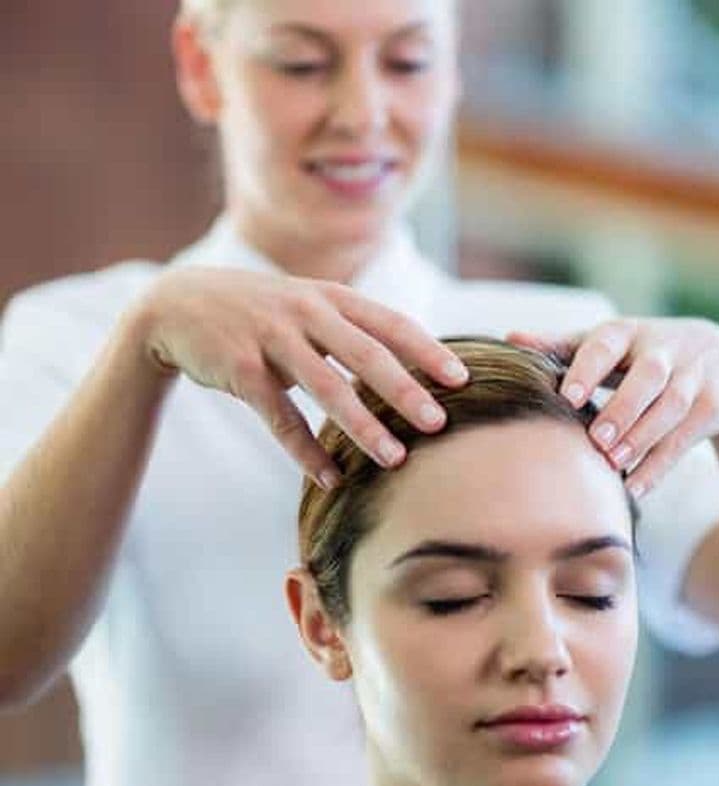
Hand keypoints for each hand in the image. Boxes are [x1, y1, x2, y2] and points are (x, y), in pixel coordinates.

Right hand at [133, 266, 468, 488]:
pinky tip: (329, 477)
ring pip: (326, 387)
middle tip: (439, 424)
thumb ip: (350, 328)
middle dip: (405, 391)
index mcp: (329, 297)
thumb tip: (407, 364)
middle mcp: (305, 311)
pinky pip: (280, 417)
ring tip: (394, 459)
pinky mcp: (240, 368)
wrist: (177, 304)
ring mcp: (271, 338)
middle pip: (366, 355)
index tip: (462, 379)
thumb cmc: (258, 312)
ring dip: (362, 427)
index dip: (427, 351)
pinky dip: (305, 451)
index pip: (390, 323)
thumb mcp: (306, 304)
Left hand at [508, 318, 718, 497]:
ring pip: (671, 408)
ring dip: (642, 438)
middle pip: (648, 377)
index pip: (606, 346)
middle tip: (597, 440)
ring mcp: (693, 377)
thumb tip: (510, 338)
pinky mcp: (712, 407)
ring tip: (612, 465)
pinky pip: (685, 438)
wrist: (718, 355)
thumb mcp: (604, 343)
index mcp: (627, 332)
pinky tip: (634, 487)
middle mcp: (663, 351)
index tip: (568, 397)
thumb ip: (559, 346)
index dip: (588, 370)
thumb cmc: (638, 353)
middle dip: (623, 408)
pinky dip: (659, 465)